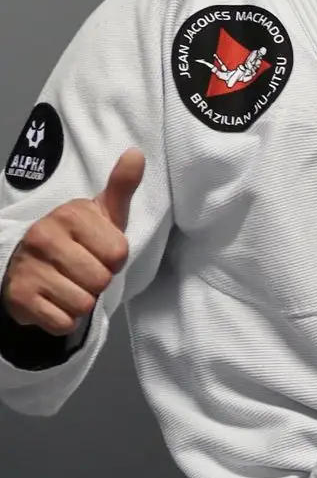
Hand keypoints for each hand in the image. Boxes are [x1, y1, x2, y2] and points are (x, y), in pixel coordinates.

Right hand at [1, 150, 144, 334]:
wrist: (25, 264)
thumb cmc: (75, 239)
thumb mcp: (100, 213)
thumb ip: (120, 187)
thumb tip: (136, 154)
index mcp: (70, 214)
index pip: (118, 253)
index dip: (114, 260)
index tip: (98, 252)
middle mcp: (44, 237)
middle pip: (101, 280)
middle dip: (98, 282)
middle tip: (81, 271)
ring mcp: (29, 267)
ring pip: (83, 304)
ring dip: (81, 302)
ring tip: (68, 285)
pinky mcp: (20, 298)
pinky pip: (63, 322)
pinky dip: (64, 319)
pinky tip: (54, 301)